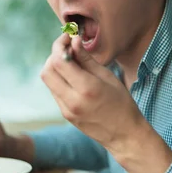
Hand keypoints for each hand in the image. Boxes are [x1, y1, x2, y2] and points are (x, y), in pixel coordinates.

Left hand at [40, 34, 145, 153]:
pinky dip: (59, 79)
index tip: (67, 37)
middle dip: (53, 55)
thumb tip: (73, 41)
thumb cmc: (122, 103)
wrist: (124, 134)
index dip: (59, 45)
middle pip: (47, 70)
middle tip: (67, 48)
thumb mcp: (108, 77)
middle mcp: (72, 100)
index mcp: (86, 88)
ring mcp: (66, 109)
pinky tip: (73, 77)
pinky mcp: (65, 114)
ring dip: (54, 67)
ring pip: (48, 80)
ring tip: (71, 62)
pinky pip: (54, 91)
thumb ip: (86, 59)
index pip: (58, 61)